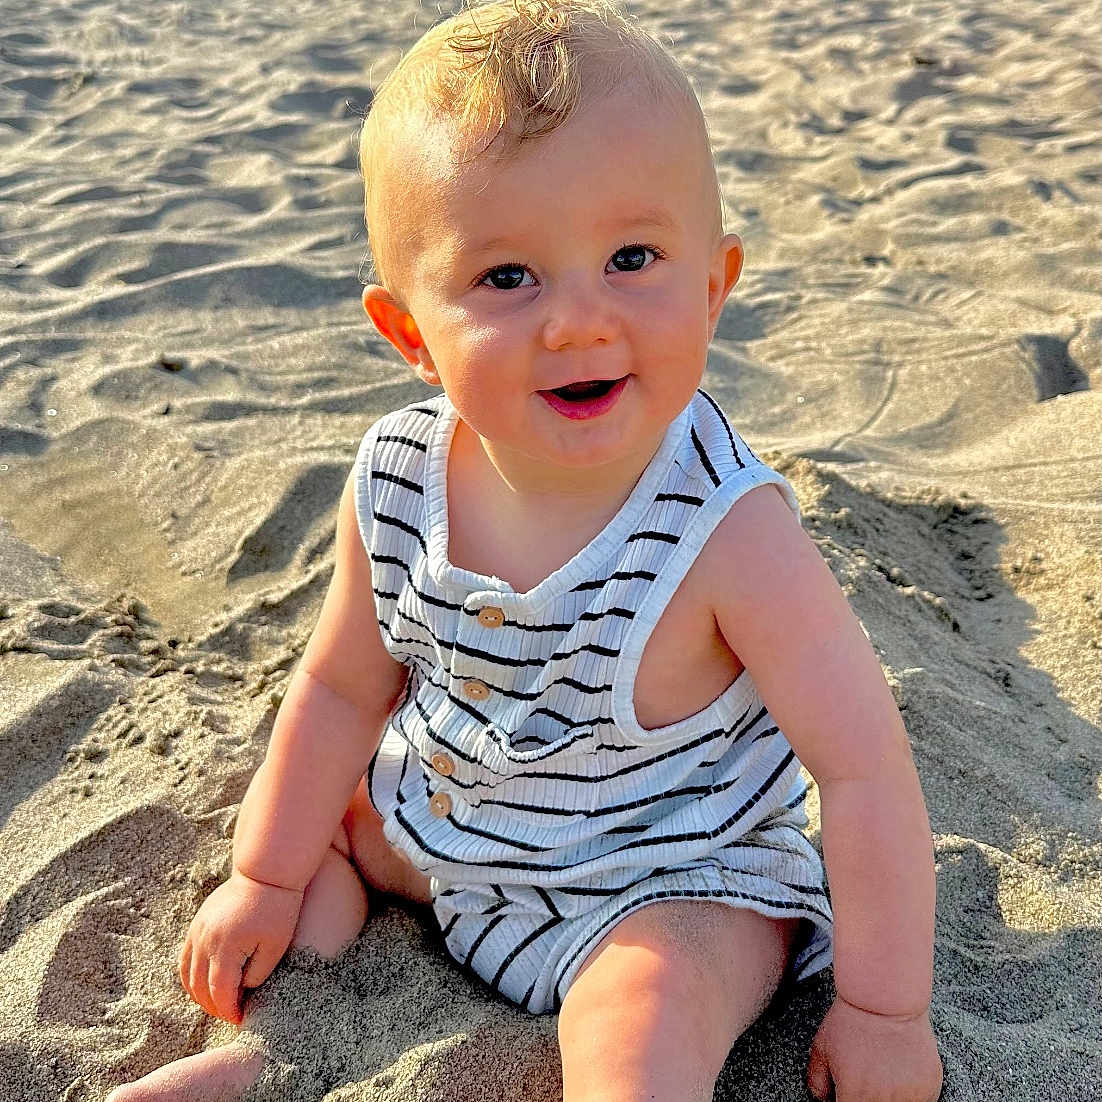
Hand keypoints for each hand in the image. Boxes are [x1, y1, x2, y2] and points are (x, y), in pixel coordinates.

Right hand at [178, 869, 303, 1023]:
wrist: (267, 872)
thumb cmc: (278, 908)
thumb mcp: (275, 946)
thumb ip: (257, 975)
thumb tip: (242, 993)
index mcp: (226, 948)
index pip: (220, 994)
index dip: (229, 1012)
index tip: (241, 1021)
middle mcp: (205, 941)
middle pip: (200, 988)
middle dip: (215, 1007)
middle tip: (232, 1015)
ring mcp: (198, 932)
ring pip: (188, 976)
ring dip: (200, 995)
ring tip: (220, 1003)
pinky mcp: (197, 924)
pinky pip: (185, 959)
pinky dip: (191, 976)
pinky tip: (205, 984)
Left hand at [807, 995, 942, 1101]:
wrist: (886, 998)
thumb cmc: (851, 1020)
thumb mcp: (821, 1049)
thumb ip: (817, 1083)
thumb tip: (824, 1100)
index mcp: (854, 1098)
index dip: (847, 1100)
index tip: (848, 1093)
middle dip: (865, 1097)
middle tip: (865, 1080)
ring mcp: (910, 1098)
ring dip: (889, 1097)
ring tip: (882, 1074)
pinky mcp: (930, 1089)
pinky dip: (910, 1093)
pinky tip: (899, 1071)